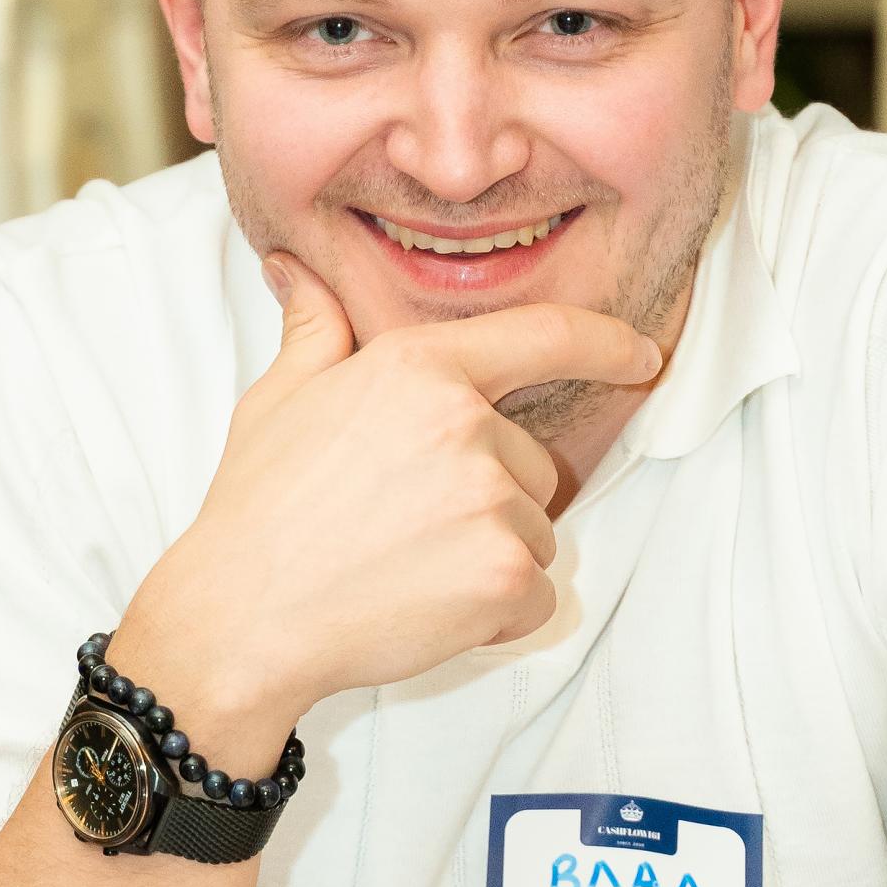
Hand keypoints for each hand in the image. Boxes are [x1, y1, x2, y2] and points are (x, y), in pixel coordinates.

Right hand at [120, 259, 658, 733]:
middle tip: (404, 524)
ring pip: (535, 532)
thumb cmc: (260, 509)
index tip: (643, 356)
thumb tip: (293, 269)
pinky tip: (425, 608)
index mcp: (421, 367)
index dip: (606, 343)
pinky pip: (535, 597)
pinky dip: (495, 614)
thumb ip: (315, 328)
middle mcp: (467, 423)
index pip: (544, 336)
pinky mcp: (504, 575)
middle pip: (533, 464)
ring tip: (406, 566)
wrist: (243, 617)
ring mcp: (492, 500)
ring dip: (489, 557)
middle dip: (489, 497)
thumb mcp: (281, 398)